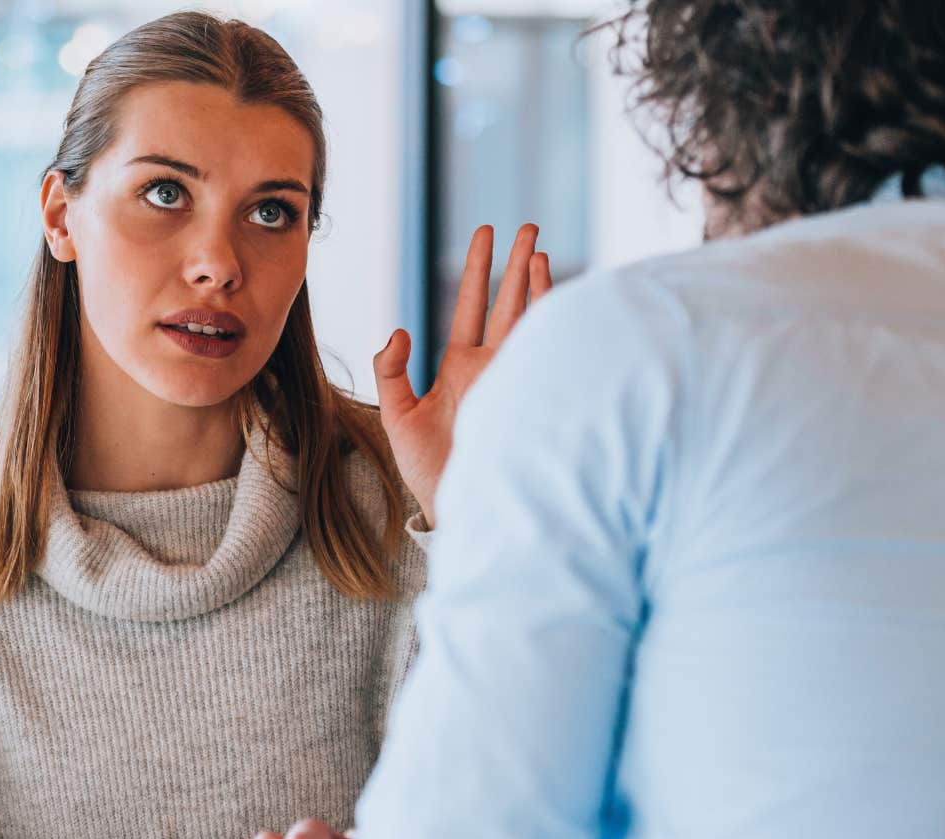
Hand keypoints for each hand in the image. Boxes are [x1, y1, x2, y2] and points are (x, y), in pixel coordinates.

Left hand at [376, 223, 551, 524]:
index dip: (478, 268)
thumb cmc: (428, 470)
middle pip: (508, 302)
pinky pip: (542, 349)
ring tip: (539, 248)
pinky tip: (553, 288)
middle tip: (530, 225)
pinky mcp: (529, 392)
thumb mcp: (398, 416)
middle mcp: (491, 366)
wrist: (458, 507)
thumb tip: (397, 330)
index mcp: (459, 366)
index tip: (486, 232)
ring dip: (536, 283)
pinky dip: (549, 318)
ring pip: (529, 319)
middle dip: (518, 264)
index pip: (471, 305)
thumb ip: (391, 371)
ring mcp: (514, 377)